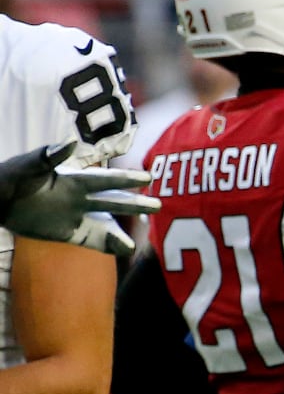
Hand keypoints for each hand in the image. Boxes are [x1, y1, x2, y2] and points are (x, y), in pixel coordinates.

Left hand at [0, 140, 159, 255]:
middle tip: (158, 205)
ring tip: (137, 241)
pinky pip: (91, 240)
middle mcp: (81, 198)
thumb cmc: (12, 176)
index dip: (126, 178)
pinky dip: (108, 245)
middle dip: (134, 204)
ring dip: (121, 231)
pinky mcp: (68, 232)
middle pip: (112, 202)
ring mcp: (76, 216)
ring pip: (105, 224)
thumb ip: (48, 155)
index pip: (105, 180)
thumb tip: (69, 143)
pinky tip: (124, 250)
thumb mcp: (28, 164)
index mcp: (74, 180)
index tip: (148, 177)